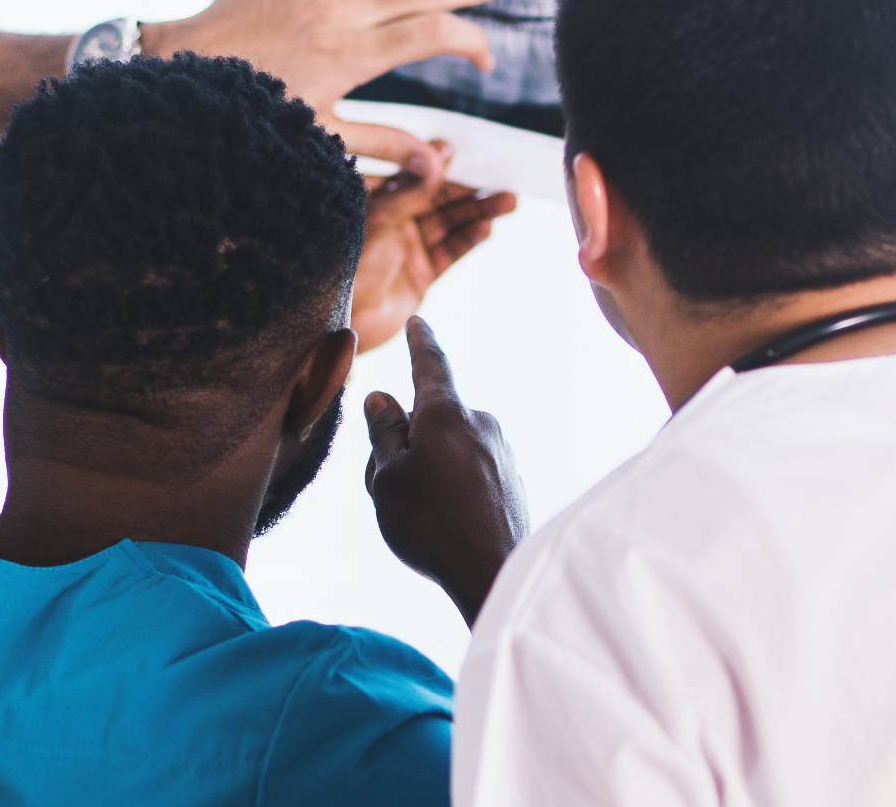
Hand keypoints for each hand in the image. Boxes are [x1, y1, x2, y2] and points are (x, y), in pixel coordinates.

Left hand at [138, 0, 542, 180]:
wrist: (173, 66)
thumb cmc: (246, 115)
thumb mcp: (316, 139)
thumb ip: (382, 145)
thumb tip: (440, 166)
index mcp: (348, 53)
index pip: (432, 32)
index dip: (470, 41)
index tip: (486, 60)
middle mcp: (336, 9)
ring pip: (370, 2)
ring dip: (370, 29)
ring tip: (312, 68)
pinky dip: (330, 18)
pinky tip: (291, 47)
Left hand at [351, 144, 518, 351]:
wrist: (338, 323)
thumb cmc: (345, 267)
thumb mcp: (378, 220)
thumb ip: (410, 191)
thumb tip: (438, 157)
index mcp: (373, 203)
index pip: (410, 176)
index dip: (433, 163)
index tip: (454, 150)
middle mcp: (392, 222)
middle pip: (437, 199)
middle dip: (467, 190)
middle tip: (498, 179)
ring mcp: (408, 248)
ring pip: (449, 224)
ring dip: (478, 212)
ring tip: (508, 201)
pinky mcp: (421, 274)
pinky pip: (450, 252)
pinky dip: (469, 239)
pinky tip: (486, 228)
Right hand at [364, 318, 527, 625]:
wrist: (494, 573)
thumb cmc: (431, 524)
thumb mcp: (387, 477)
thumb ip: (384, 433)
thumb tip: (383, 397)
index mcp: (447, 413)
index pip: (430, 364)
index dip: (420, 343)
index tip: (419, 322)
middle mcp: (481, 423)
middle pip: (431, 420)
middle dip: (405, 443)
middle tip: (384, 487)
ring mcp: (501, 452)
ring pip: (449, 450)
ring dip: (428, 469)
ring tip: (416, 515)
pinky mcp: (512, 480)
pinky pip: (470, 472)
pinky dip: (452, 488)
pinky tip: (448, 526)